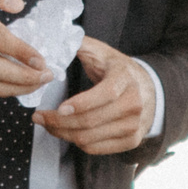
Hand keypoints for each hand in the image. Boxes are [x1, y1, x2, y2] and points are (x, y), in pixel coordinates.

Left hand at [35, 37, 155, 154]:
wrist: (149, 90)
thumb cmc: (117, 70)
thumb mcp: (102, 52)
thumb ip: (79, 44)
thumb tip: (56, 40)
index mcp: (125, 79)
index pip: (105, 94)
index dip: (81, 104)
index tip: (59, 107)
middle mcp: (133, 104)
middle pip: (90, 121)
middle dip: (59, 122)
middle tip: (39, 117)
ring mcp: (133, 126)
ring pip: (89, 138)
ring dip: (62, 134)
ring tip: (48, 124)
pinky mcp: (131, 141)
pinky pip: (95, 149)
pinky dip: (76, 142)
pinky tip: (66, 131)